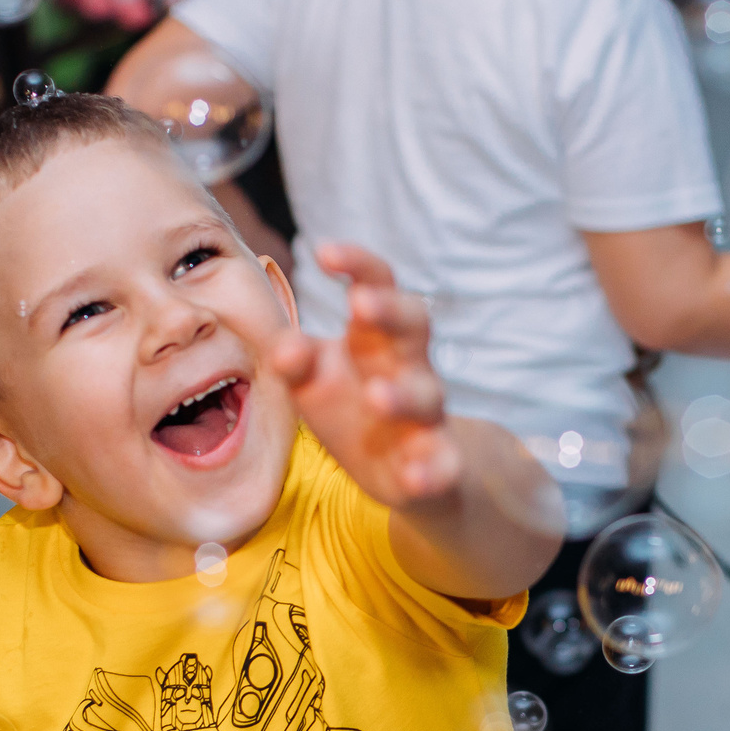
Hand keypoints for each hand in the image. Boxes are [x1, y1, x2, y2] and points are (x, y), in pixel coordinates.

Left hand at [271, 244, 460, 509]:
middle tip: (360, 303)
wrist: (402, 471)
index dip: (358, 265)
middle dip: (391, 311)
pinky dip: (432, 471)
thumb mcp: (314, 380)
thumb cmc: (351, 408)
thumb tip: (284, 346)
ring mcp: (427, 416)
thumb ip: (296, 361)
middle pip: (414, 325)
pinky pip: (444, 464)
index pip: (376, 285)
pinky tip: (416, 477)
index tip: (325, 253)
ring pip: (428, 396)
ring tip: (376, 396)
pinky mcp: (438, 463)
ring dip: (404, 395)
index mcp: (374, 338)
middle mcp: (408, 367)